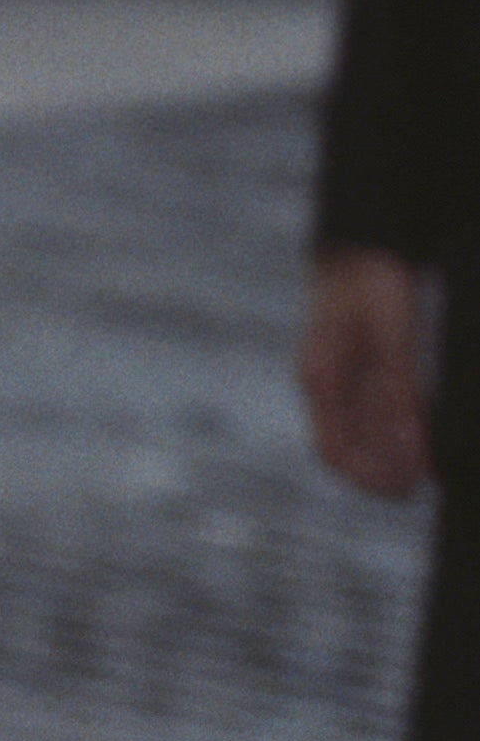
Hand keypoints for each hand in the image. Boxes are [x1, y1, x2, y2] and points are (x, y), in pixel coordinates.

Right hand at [307, 247, 434, 500]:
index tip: (401, 493)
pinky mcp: (355, 365)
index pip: (333, 449)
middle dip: (376, 476)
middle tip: (413, 493)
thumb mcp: (394, 340)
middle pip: (344, 447)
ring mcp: (338, 375)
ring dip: (385, 458)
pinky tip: (417, 439)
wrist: (361, 247)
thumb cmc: (373, 287)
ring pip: (356, 432)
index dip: (364, 478)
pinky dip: (392, 432)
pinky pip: (369, 411)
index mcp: (321, 379)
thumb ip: (401, 394)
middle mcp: (324, 384)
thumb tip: (414, 449)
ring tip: (419, 476)